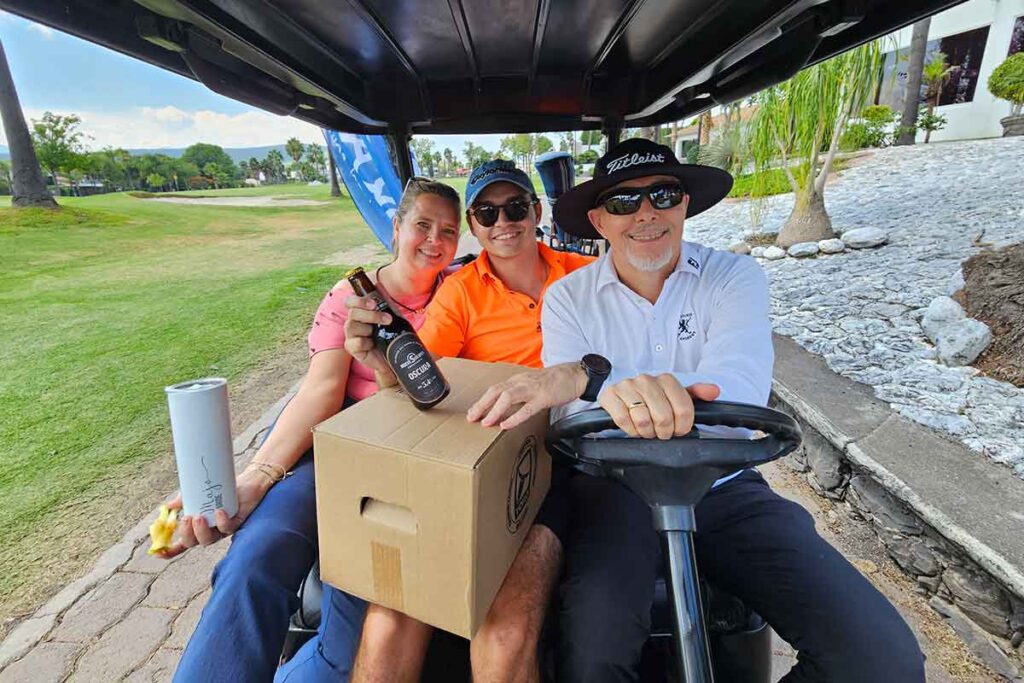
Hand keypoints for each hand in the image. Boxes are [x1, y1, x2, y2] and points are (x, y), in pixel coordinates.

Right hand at [155, 468, 272, 558]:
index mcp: (198, 526)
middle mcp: (210, 530)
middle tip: (187, 518)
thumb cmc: (222, 488)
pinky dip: (222, 522)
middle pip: (194, 542)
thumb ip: (183, 499)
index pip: (183, 542)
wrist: (248, 480)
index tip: (157, 553)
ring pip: (209, 540)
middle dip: (187, 534)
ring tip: (199, 516)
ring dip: (201, 531)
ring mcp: (223, 528)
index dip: (170, 550)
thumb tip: (168, 506)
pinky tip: (219, 512)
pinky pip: (228, 528)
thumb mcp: (198, 492)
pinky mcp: (237, 522)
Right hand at [342, 294, 395, 381]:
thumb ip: (384, 300)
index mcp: (359, 313)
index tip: (374, 303)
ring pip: (353, 326)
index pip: (350, 301)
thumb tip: (377, 283)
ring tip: (381, 333)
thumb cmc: (390, 334)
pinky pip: (357, 342)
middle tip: (388, 319)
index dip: (359, 300)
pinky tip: (374, 344)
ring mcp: (350, 336)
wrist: (394, 355)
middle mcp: (352, 322)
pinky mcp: (352, 348)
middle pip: (353, 312)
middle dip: (372, 314)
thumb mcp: (391, 315)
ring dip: (371, 327)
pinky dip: (367, 342)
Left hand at [467, 362, 587, 429]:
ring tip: (485, 423)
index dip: (482, 401)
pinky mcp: (544, 397)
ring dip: (494, 410)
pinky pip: (527, 408)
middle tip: (471, 418)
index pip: (495, 389)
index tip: (473, 412)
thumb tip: (506, 406)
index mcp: (518, 380)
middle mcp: (521, 382)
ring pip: (508, 397)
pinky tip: (505, 425)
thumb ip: (519, 393)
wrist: (575, 375)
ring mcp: (532, 389)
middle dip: (481, 405)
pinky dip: (514, 417)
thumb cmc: (554, 382)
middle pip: (496, 391)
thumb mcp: (532, 385)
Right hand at [599, 374, 719, 439]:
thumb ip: (696, 394)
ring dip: (646, 432)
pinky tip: (633, 427)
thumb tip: (713, 391)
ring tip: (647, 429)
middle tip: (661, 432)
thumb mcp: (676, 397)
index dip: (682, 426)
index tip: (678, 430)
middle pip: (664, 417)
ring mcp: (627, 386)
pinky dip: (629, 430)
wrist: (622, 396)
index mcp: (666, 379)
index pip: (684, 409)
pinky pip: (623, 420)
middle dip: (664, 431)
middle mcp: (646, 379)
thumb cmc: (652, 400)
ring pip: (643, 420)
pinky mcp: (610, 395)